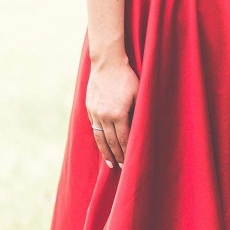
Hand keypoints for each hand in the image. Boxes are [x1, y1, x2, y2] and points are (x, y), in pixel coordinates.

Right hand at [85, 54, 138, 168]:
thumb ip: (137, 112)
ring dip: (105, 151)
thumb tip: (140, 128)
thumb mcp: (138, 93)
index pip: (123, 139)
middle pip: (111, 142)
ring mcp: (95, 112)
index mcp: (118, 114)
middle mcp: (104, 116)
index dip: (126, 152)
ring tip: (110, 162)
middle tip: (121, 166)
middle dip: (117, 155)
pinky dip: (98, 138)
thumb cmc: (126, 77)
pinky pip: (94, 127)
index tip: (129, 162)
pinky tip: (102, 143)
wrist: (106, 63)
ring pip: (99, 137)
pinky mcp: (89, 107)